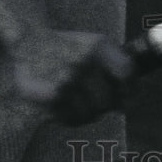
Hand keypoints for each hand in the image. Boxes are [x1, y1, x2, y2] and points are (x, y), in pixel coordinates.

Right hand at [14, 30, 134, 125]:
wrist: (29, 42)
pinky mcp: (50, 98)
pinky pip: (71, 119)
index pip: (126, 72)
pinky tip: (67, 106)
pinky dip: (72, 118)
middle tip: (99, 102)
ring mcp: (65, 82)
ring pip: (90, 114)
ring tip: (80, 102)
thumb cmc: (68, 47)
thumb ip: (117, 65)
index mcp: (97, 47)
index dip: (132, 88)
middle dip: (106, 105)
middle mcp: (82, 63)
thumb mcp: (95, 44)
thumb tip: (131, 98)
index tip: (128, 97)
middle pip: (108, 100)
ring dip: (89, 113)